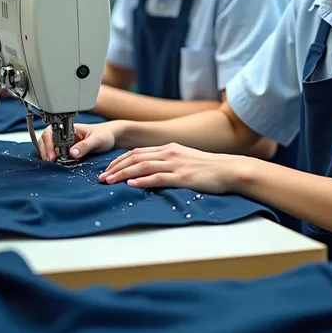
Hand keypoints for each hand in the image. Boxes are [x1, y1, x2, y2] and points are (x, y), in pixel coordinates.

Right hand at [39, 122, 116, 161]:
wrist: (111, 137)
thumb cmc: (105, 134)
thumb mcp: (97, 140)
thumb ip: (85, 146)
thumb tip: (71, 153)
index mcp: (70, 128)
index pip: (52, 132)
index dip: (49, 144)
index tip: (52, 156)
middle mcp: (65, 134)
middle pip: (46, 139)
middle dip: (45, 150)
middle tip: (51, 161)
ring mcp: (64, 141)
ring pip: (48, 145)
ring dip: (47, 154)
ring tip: (52, 163)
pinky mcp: (66, 149)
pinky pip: (54, 152)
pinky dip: (52, 157)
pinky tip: (56, 163)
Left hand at [97, 142, 239, 193]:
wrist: (230, 170)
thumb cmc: (209, 168)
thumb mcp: (185, 160)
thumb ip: (169, 163)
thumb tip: (151, 172)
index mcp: (169, 148)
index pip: (138, 151)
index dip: (120, 160)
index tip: (108, 169)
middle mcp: (170, 153)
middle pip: (136, 157)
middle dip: (116, 167)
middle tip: (101, 177)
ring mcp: (176, 164)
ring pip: (143, 166)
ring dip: (123, 174)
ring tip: (109, 181)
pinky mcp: (183, 177)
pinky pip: (159, 178)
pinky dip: (143, 181)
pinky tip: (132, 185)